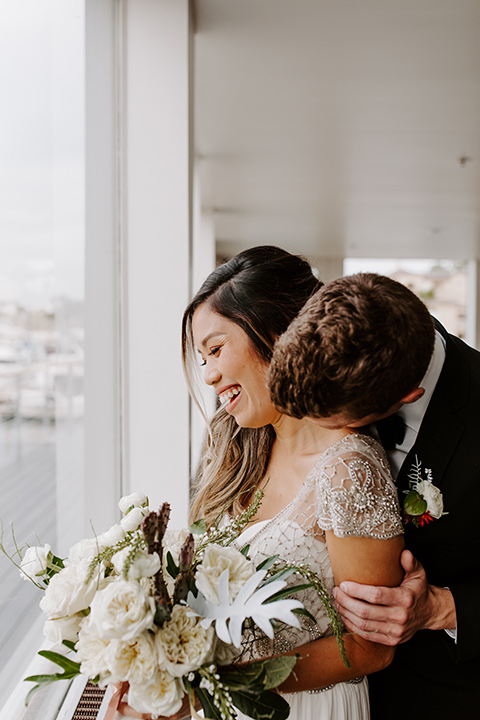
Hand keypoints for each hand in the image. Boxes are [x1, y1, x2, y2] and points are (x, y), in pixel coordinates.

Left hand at [332, 550, 455, 645]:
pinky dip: (353, 626)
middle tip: (335, 591)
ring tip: (337, 602)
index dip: (357, 591)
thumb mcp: (418, 573)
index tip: (343, 584)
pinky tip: (345, 615)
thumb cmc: (419, 589)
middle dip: (346, 601)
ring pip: (364, 625)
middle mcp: (400, 617)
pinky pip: (367, 635)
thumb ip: (410, 562)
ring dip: (346, 614)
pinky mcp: (392, 640)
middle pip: (365, 612)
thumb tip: (404, 552)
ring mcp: (396, 631)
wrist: (430, 612)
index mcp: (405, 599)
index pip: (376, 595)